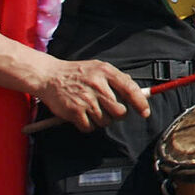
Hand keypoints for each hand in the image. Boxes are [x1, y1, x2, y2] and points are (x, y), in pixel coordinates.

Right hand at [34, 56, 150, 131]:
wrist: (49, 76)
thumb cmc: (77, 72)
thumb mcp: (99, 67)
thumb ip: (117, 77)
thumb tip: (137, 91)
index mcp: (106, 72)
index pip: (131, 90)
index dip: (140, 103)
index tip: (145, 112)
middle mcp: (98, 86)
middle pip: (120, 111)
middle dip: (119, 115)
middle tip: (111, 111)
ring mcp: (86, 99)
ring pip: (106, 122)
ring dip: (102, 120)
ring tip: (94, 110)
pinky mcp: (74, 112)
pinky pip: (90, 127)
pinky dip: (88, 125)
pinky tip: (83, 115)